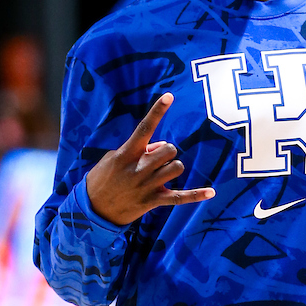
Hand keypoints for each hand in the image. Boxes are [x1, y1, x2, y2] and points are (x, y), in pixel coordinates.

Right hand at [85, 92, 213, 225]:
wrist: (94, 209)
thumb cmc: (103, 178)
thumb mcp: (113, 157)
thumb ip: (138, 149)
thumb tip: (160, 146)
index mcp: (126, 154)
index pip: (145, 128)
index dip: (157, 111)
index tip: (169, 96)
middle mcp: (138, 168)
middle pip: (169, 149)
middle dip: (167, 151)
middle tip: (156, 160)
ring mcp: (147, 186)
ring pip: (176, 167)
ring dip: (172, 167)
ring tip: (161, 173)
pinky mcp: (153, 201)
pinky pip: (180, 197)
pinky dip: (196, 195)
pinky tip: (211, 192)